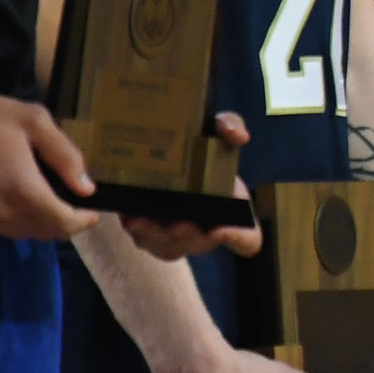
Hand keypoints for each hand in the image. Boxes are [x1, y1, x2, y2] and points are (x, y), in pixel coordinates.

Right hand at [0, 80, 95, 239]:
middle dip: (62, 223)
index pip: (62, 224)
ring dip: (36, 223)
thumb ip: (66, 156)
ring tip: (46, 202)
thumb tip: (85, 188)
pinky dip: (8, 219)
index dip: (82, 222)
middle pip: (42, 232)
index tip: (93, 214)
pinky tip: (10, 198)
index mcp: (23, 191)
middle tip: (72, 207)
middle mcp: (0, 212)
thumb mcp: (35, 122)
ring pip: (17, 232)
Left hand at [124, 113, 260, 259]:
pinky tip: (126, 214)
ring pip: (169, 247)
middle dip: (187, 234)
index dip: (237, 237)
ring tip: (137, 220)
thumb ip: (230, 126)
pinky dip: (136, 229)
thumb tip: (239, 136)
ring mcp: (179, 236)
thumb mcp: (217, 130)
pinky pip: (145, 242)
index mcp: (234, 210)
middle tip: (176, 223)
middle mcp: (209, 229)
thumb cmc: (202, 150)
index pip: (248, 238)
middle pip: (200, 243)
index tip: (221, 226)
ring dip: (153, 235)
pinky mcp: (152, 236)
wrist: (169, 158)